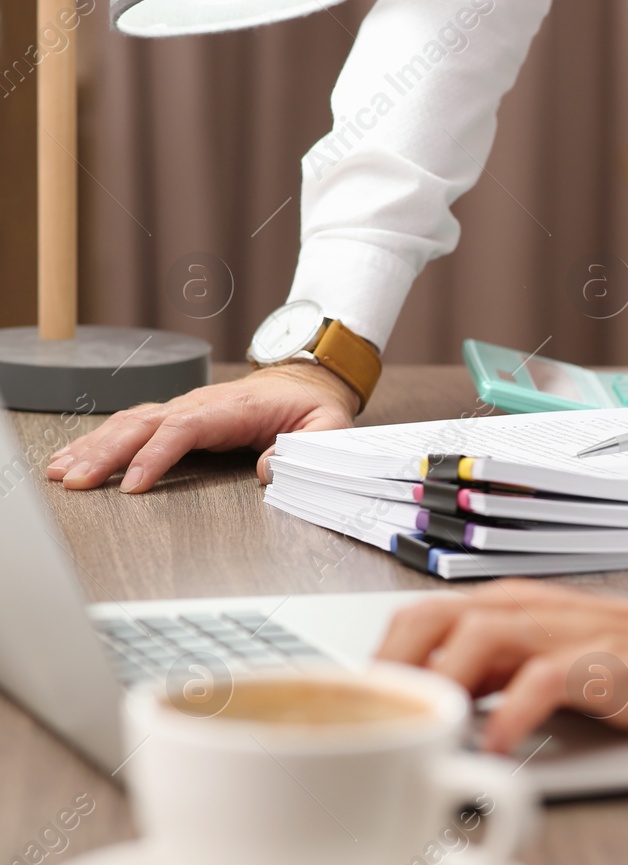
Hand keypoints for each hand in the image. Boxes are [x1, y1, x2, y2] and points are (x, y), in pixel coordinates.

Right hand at [45, 363, 360, 492]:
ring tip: (62, 474)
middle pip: (143, 425)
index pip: (184, 428)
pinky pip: (131, 427)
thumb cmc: (312, 405)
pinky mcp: (176, 417)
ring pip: (129, 424)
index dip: (155, 455)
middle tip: (77, 482)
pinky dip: (100, 442)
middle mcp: (199, 405)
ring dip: (94, 448)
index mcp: (233, 409)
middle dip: (106, 453)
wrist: (303, 380)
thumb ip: (307, 447)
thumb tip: (269, 469)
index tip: (133, 484)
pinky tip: (75, 459)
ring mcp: (184, 409)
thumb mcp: (328, 425)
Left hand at [376, 580, 627, 752]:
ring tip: (420, 735)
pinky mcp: (599, 665)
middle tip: (376, 724)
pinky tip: (496, 747)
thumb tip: (430, 715)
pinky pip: (540, 683)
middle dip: (389, 669)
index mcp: (507, 606)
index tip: (354, 711)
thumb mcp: (547, 661)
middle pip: (427, 618)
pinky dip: (510, 716)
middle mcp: (524, 610)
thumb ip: (492, 677)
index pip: (415, 617)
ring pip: (474, 639)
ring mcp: (561, 634)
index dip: (375, 662)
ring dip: (437, 688)